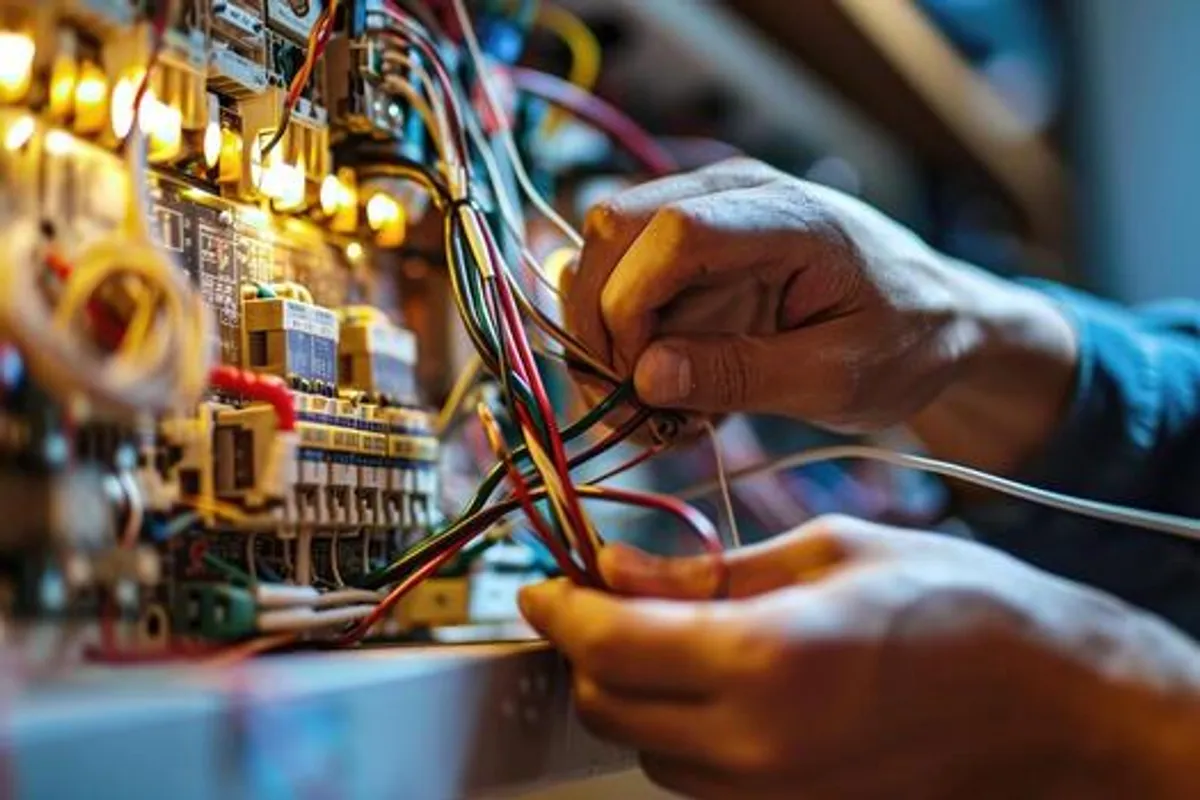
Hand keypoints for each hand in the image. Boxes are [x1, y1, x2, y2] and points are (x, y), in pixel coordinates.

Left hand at [519, 517, 1199, 798]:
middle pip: (609, 706)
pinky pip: (700, 777)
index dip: (557, 610)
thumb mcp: (828, 550)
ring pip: (647, 749)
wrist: (1050, 700)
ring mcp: (776, 793)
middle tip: (600, 596)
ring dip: (632, 691)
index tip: (541, 583)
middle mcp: (757, 745)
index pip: (608, 644)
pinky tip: (712, 680)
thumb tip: (618, 567)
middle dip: (586, 650)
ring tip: (664, 633)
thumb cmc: (958, 607)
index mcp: (765, 661)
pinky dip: (680, 728)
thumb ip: (709, 568)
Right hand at [566, 158, 1076, 469]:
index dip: (630, 306)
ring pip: (604, 257)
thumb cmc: (908, 340)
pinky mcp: (696, 250)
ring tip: (651, 412)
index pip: (670, 231)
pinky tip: (669, 392)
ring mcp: (710, 215)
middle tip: (626, 410)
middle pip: (612, 230)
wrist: (939, 317)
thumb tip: (645, 377)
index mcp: (786, 216)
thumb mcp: (839, 377)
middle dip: (598, 324)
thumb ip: (744, 374)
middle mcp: (735, 195)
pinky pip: (628, 283)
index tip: (639, 381)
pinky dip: (627, 342)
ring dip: (605, 338)